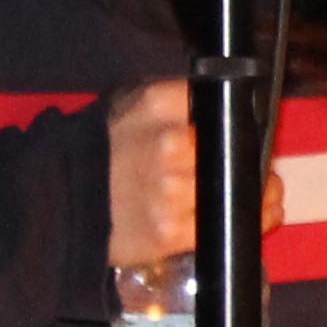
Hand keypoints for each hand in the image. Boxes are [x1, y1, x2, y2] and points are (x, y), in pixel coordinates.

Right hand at [104, 80, 279, 267]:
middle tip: (261, 165)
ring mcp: (167, 190)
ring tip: (267, 189)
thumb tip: (232, 95)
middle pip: (238, 149)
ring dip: (264, 190)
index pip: (224, 102)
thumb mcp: (132, 103)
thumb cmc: (105, 150)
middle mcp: (165, 143)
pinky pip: (230, 223)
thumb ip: (179, 96)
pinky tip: (266, 212)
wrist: (59, 198)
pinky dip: (259, 218)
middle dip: (256, 159)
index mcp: (155, 104)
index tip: (254, 130)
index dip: (246, 119)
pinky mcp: (168, 231)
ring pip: (239, 188)